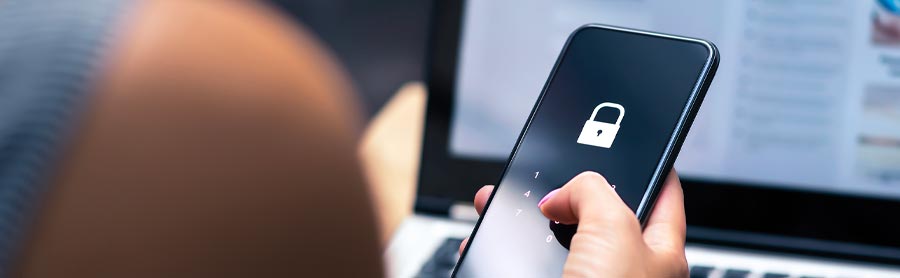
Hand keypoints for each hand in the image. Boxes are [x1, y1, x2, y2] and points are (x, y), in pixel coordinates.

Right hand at [460, 170, 687, 276]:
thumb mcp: (614, 227)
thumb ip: (594, 190)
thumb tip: (564, 194)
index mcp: (660, 251)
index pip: (663, 193)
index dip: (646, 162)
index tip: (628, 140)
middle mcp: (624, 270)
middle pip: (597, 213)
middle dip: (566, 191)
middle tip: (545, 173)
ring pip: (556, 240)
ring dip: (526, 220)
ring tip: (499, 202)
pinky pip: (528, 265)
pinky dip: (504, 250)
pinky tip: (488, 242)